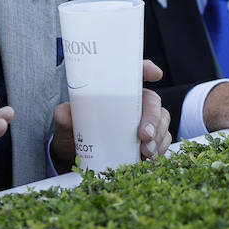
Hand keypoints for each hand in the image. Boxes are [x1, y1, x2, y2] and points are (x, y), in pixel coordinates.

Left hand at [51, 60, 172, 168]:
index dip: (147, 69)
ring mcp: (144, 122)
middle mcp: (134, 103)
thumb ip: (64, 116)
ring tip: (146, 152)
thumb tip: (65, 113)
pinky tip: (150, 159)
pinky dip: (160, 150)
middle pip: (153, 102)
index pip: (134, 73)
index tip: (155, 74)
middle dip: (154, 118)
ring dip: (158, 137)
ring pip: (162, 122)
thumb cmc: (74, 133)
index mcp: (117, 91)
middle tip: (144, 135)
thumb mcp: (66, 123)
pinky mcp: (149, 141)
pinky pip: (163, 141)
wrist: (76, 158)